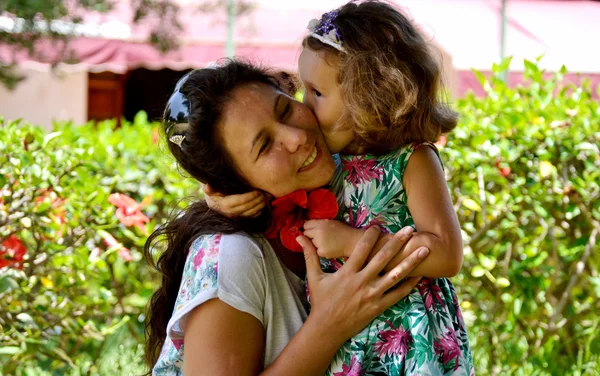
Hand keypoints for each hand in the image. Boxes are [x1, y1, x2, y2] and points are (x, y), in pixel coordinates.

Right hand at [203, 184, 264, 217]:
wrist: (212, 204)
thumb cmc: (213, 193)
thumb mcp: (210, 190)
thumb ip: (209, 188)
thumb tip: (206, 186)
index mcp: (224, 204)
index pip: (241, 200)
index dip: (251, 196)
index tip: (258, 191)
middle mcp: (230, 213)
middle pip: (248, 207)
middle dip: (258, 200)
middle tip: (265, 193)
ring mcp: (235, 217)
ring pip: (251, 213)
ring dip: (260, 206)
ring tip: (267, 198)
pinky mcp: (240, 220)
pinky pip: (251, 217)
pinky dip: (259, 212)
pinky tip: (264, 205)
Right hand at [297, 227, 428, 340]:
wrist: (327, 329)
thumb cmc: (321, 301)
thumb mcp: (314, 277)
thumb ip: (310, 255)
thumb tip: (298, 236)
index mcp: (347, 272)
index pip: (361, 248)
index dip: (371, 235)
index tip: (379, 225)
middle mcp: (362, 281)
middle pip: (383, 258)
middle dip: (398, 242)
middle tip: (410, 230)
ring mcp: (372, 294)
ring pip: (396, 275)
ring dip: (412, 261)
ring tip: (425, 250)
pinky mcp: (379, 306)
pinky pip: (398, 293)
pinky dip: (410, 284)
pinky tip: (421, 274)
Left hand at [303, 219, 362, 258]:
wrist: (353, 241)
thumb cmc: (343, 230)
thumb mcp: (330, 222)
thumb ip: (318, 223)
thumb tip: (305, 226)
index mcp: (320, 223)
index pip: (306, 225)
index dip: (309, 228)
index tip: (312, 230)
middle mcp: (318, 232)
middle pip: (306, 234)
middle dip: (310, 236)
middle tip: (320, 237)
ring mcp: (319, 243)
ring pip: (311, 244)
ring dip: (315, 244)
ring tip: (326, 243)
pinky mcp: (322, 252)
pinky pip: (316, 251)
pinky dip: (321, 251)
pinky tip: (329, 248)